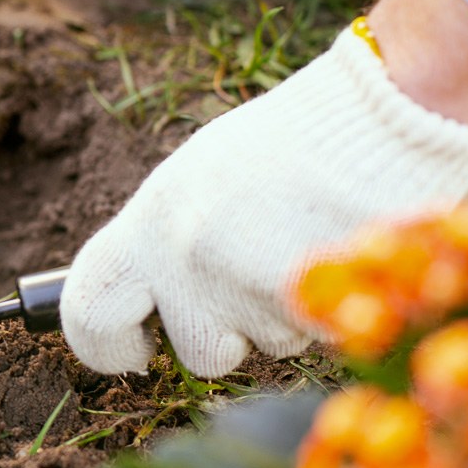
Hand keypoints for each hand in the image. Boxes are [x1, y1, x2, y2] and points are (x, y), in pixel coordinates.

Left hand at [59, 0, 467, 375]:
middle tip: (231, 321)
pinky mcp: (306, 306)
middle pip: (190, 353)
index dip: (102, 344)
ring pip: (263, 345)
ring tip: (302, 251)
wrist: (379, 114)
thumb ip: (166, 238)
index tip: (132, 346)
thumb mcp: (199, 179)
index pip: (88, 308)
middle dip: (213, 345)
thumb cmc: (289, 142)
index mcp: (150, 220)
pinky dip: (325, 312)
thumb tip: (148, 292)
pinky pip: (312, 338)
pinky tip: (334, 256)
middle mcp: (185, 257)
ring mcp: (244, 285)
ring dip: (281, 318)